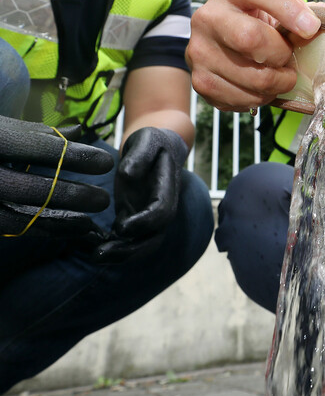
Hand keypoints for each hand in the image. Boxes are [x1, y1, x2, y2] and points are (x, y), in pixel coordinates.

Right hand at [0, 117, 112, 237]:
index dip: (75, 156)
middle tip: (103, 199)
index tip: (106, 162)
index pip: (39, 148)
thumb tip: (79, 130)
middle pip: (31, 187)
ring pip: (20, 215)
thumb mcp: (1, 128)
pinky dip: (42, 229)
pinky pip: (12, 227)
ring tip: (90, 222)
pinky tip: (68, 230)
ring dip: (60, 220)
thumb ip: (36, 133)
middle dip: (72, 195)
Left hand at [93, 127, 188, 262]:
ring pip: (141, 244)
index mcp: (167, 189)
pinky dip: (110, 246)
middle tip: (99, 255)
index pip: (162, 212)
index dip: (143, 223)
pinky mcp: (133, 219)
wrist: (157, 148)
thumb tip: (126, 175)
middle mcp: (161, 208)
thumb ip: (140, 155)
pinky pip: (126, 240)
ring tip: (92, 256)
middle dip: (129, 251)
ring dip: (119, 255)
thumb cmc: (152, 142)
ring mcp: (148, 217)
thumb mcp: (147, 139)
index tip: (120, 227)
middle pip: (153, 238)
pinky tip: (87, 247)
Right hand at [186, 0, 320, 110]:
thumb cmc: (256, 23)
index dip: (287, 7)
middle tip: (289, 60)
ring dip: (277, 83)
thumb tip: (320, 26)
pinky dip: (262, 99)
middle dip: (281, 54)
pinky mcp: (200, 81)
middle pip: (250, 38)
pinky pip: (243, 98)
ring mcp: (199, 51)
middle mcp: (208, 18)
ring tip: (281, 77)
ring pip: (252, 77)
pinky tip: (262, 88)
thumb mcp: (273, 8)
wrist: (219, 44)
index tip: (311, 28)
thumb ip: (298, 12)